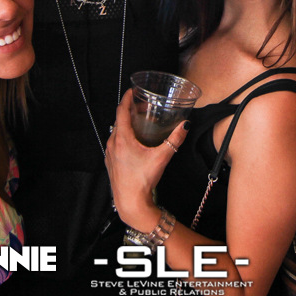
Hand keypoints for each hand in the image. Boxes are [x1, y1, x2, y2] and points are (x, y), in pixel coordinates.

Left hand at [105, 89, 188, 230]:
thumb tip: (185, 126)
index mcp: (122, 139)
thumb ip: (174, 140)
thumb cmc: (142, 181)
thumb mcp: (161, 158)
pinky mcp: (111, 163)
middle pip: (119, 121)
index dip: (126, 99)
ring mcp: (110, 154)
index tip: (131, 91)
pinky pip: (115, 144)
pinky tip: (134, 143)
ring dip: (126, 125)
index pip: (121, 111)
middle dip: (129, 111)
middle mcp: (112, 144)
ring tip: (138, 123)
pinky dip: (123, 137)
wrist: (130, 203)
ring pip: (116, 133)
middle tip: (141, 107)